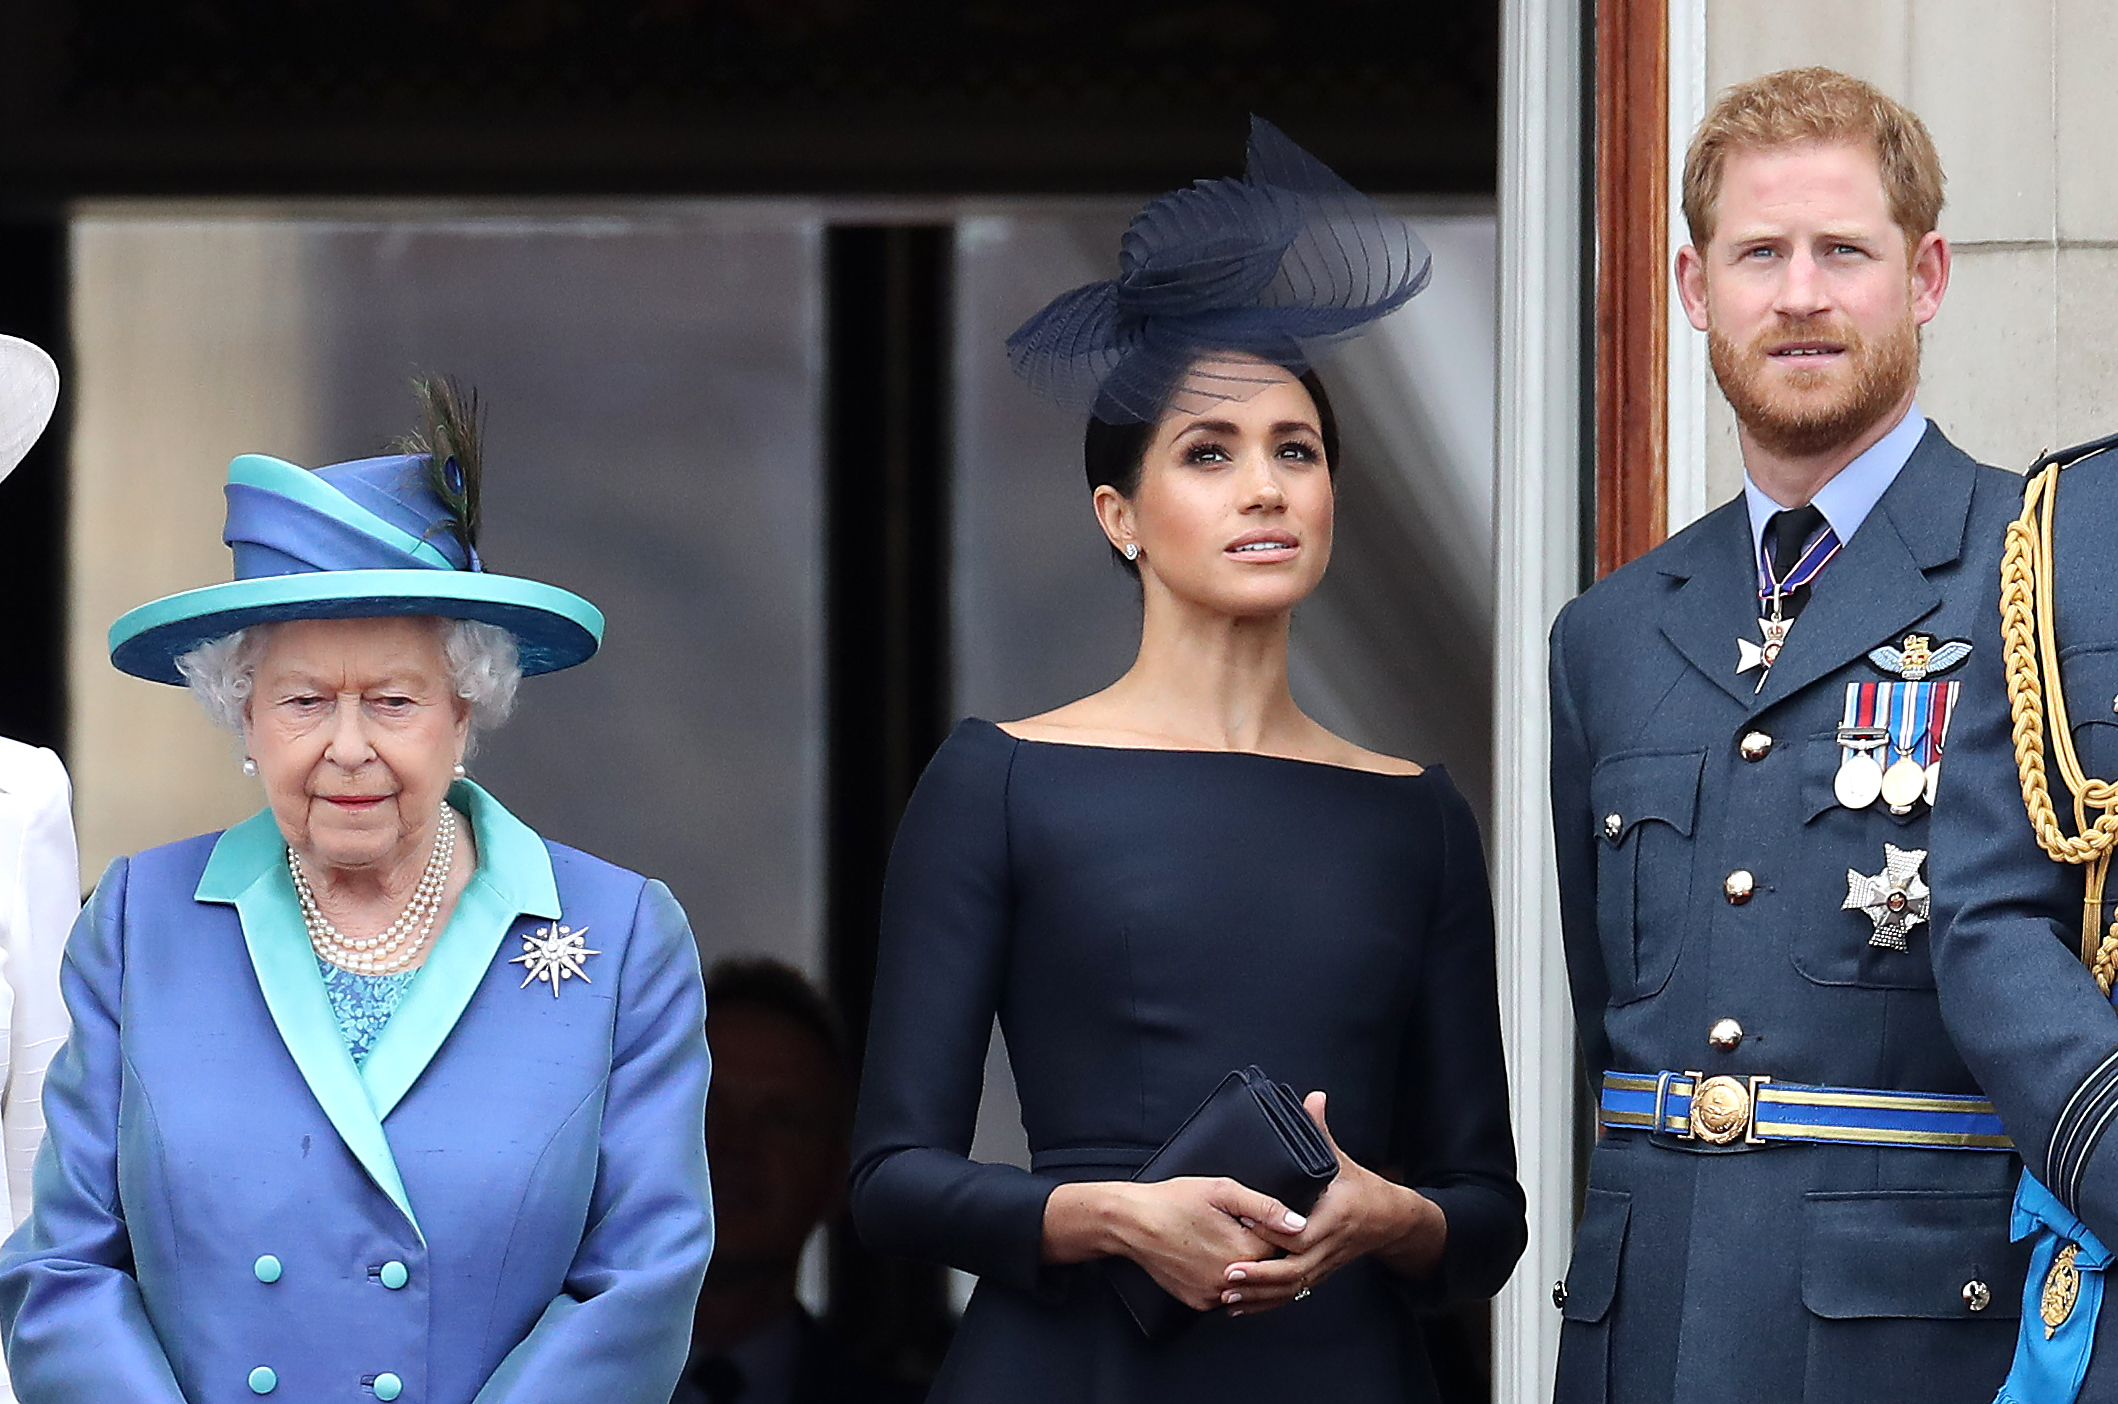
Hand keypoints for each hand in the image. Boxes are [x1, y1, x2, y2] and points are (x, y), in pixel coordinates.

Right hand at [1042, 1176, 1306, 1311]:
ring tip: (1224, 1239)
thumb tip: (1299, 1224)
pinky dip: (1226, 1279)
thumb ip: (1266, 1208)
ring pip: (1247, 1285)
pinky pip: (1225, 1294)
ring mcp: (1214, 1295)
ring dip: (1245, 1267)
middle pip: (1268, 1270)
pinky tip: (1211, 1256)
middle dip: (1263, 1250)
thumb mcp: (1222, 1191)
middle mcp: (1233, 1281)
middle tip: (1240, 1227)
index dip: (1277, 1231)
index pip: (1284, 1248)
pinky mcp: (1199, 1303)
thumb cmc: (1174, 1201)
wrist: (1131, 1222)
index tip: (1260, 1218)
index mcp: (1245, 1251)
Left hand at [1217, 1091, 1446, 1316]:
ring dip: (1258, 1294)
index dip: (1272, 1232)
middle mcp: (1328, 1246)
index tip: (1243, 1227)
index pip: (1300, 1232)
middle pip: (1292, 1270)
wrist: (1391, 1221)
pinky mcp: (1319, 1275)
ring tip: (1227, 1294)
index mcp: (1333, 1217)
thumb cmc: (1363, 1188)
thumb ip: (1321, 1131)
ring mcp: (1324, 1264)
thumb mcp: (1342, 1159)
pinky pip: (1291, 1294)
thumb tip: (1312, 1097)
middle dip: (1259, 1275)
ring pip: (1290, 1288)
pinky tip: (1241, 1306)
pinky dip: (1266, 1302)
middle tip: (1227, 1274)